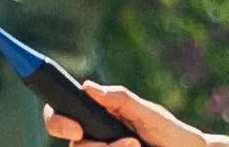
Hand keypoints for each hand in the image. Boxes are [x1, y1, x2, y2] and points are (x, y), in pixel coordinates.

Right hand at [42, 82, 210, 146]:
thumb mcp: (149, 114)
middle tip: (129, 142)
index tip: (75, 128)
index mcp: (97, 117)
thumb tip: (88, 87)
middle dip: (96, 146)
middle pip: (74, 145)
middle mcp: (95, 139)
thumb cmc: (172, 132)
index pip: (61, 116)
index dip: (57, 121)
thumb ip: (121, 100)